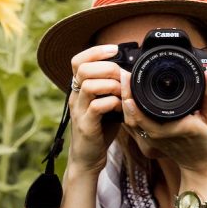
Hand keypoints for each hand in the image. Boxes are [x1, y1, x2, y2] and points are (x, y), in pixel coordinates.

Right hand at [68, 44, 122, 174]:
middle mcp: (75, 97)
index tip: (114, 49)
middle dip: (107, 68)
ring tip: (123, 93)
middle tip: (123, 77)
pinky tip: (121, 108)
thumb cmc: (100, 129)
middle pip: (83, 69)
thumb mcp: (106, 104)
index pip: (78, 61)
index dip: (95, 51)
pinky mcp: (85, 125)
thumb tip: (131, 73)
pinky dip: (113, 103)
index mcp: (79, 89)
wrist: (87, 158)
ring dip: (111, 85)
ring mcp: (78, 111)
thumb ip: (113, 89)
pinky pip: (97, 106)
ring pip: (89, 85)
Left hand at [121, 68, 206, 177]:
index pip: (145, 115)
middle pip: (132, 116)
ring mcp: (153, 140)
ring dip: (124, 102)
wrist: (204, 167)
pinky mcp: (151, 140)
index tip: (129, 78)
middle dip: (124, 94)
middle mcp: (160, 135)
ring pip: (130, 121)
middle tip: (125, 74)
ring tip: (125, 82)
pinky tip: (129, 97)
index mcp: (175, 128)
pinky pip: (135, 125)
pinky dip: (129, 111)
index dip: (133, 98)